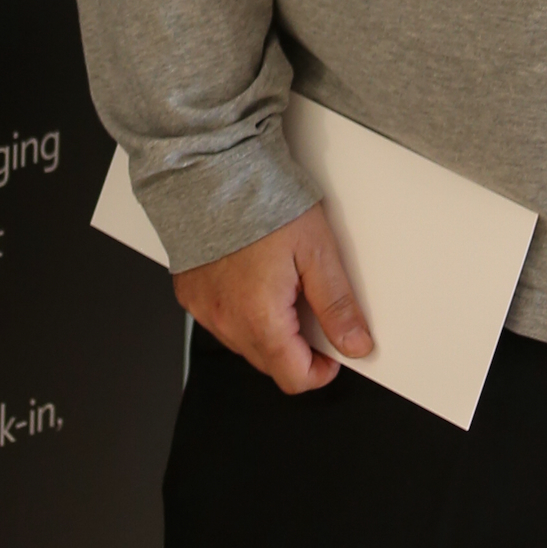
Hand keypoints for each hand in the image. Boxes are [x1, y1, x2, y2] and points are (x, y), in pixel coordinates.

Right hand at [172, 204, 372, 398]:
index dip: (321, 371)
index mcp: (260, 317)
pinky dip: (240, 311)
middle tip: (309, 307)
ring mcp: (204, 309)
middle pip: (270, 364)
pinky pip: (220, 320)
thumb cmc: (262, 202)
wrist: (213, 170)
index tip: (333, 351)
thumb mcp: (317, 252)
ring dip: (267, 330)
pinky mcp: (190, 293)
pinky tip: (251, 280)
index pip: (294, 377)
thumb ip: (337, 305)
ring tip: (280, 286)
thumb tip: (355, 344)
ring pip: (244, 344)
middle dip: (296, 348)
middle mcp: (225, 320)